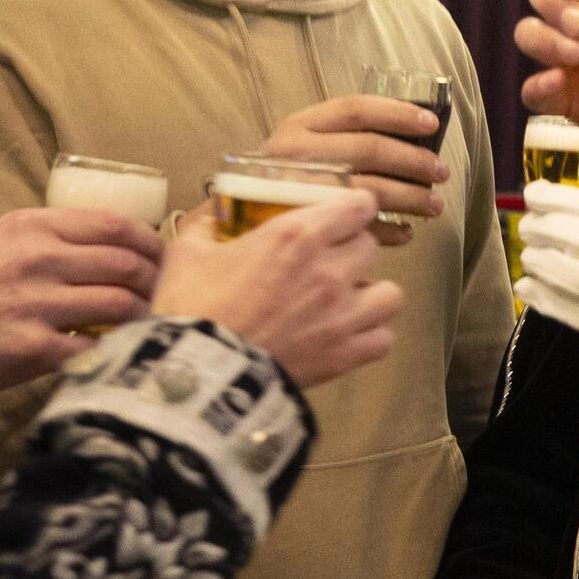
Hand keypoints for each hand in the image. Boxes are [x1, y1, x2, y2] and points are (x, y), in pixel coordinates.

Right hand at [0, 206, 165, 401]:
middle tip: (165, 300)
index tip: (163, 261)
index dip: (152, 244)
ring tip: (146, 330)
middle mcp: (38, 258)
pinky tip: (117, 357)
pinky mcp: (35, 350)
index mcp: (30, 226)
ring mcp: (38, 304)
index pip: (117, 225)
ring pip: (123, 306)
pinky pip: (98, 349)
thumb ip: (47, 242)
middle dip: (157, 284)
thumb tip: (105, 251)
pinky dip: (115, 353)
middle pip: (129, 264)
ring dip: (144, 320)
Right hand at [154, 198, 399, 390]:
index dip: (353, 207)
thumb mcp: (188, 251)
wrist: (196, 373)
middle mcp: (329, 270)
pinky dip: (371, 336)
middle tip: (331, 261)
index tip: (343, 214)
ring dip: (372, 294)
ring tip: (349, 300)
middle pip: (370, 247)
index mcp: (296, 235)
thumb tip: (215, 215)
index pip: (357, 205)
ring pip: (390, 293)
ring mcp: (343, 315)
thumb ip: (208, 226)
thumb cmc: (190, 308)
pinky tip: (349, 335)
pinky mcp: (345, 355)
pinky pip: (384, 339)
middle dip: (353, 250)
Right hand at [261, 93, 450, 225]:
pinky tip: (405, 233)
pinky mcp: (310, 233)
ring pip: (372, 190)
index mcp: (296, 128)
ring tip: (434, 205)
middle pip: (370, 149)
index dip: (398, 113)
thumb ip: (332, 141)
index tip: (430, 124)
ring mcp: (303, 195)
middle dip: (414, 161)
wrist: (231, 243)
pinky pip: (363, 230)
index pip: (355, 109)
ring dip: (412, 198)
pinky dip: (391, 232)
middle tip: (440, 172)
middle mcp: (297, 156)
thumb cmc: (272, 192)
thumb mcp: (296, 148)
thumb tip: (405, 136)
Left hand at [512, 183, 578, 402]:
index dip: (559, 199)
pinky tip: (528, 289)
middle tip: (528, 228)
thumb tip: (552, 203)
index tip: (533, 194)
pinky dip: (544, 299)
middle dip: (544, 229)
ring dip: (541, 263)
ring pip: (574, 277)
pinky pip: (575, 315)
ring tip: (530, 258)